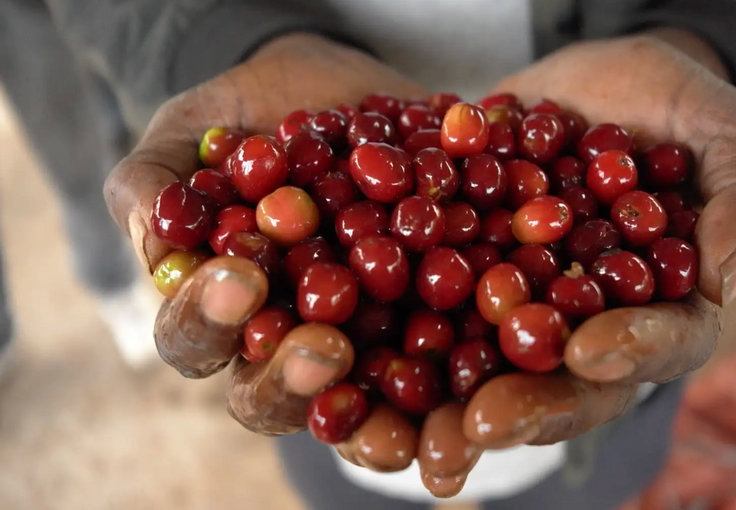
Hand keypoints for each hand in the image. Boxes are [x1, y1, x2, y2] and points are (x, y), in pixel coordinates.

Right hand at [104, 34, 429, 447]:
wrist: (328, 95)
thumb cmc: (244, 121)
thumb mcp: (186, 133)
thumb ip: (154, 184)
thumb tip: (156, 241)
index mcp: (216, 309)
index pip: (195, 334)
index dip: (209, 318)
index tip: (241, 278)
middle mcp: (282, 339)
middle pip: (272, 391)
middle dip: (293, 376)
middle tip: (323, 347)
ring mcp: (355, 336)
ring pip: (358, 392)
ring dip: (377, 399)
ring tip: (404, 381)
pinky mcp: (421, 315)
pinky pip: (439, 344)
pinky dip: (457, 347)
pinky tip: (479, 337)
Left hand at [425, 31, 735, 495]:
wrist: (581, 81)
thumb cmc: (668, 102)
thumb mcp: (719, 125)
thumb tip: (729, 275)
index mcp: (657, 304)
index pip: (655, 342)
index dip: (628, 351)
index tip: (588, 351)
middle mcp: (579, 320)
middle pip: (558, 378)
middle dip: (521, 404)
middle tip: (477, 426)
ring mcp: (512, 302)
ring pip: (479, 360)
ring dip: (439, 395)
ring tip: (398, 418)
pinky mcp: (455, 271)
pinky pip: (420, 301)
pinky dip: (384, 320)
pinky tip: (346, 338)